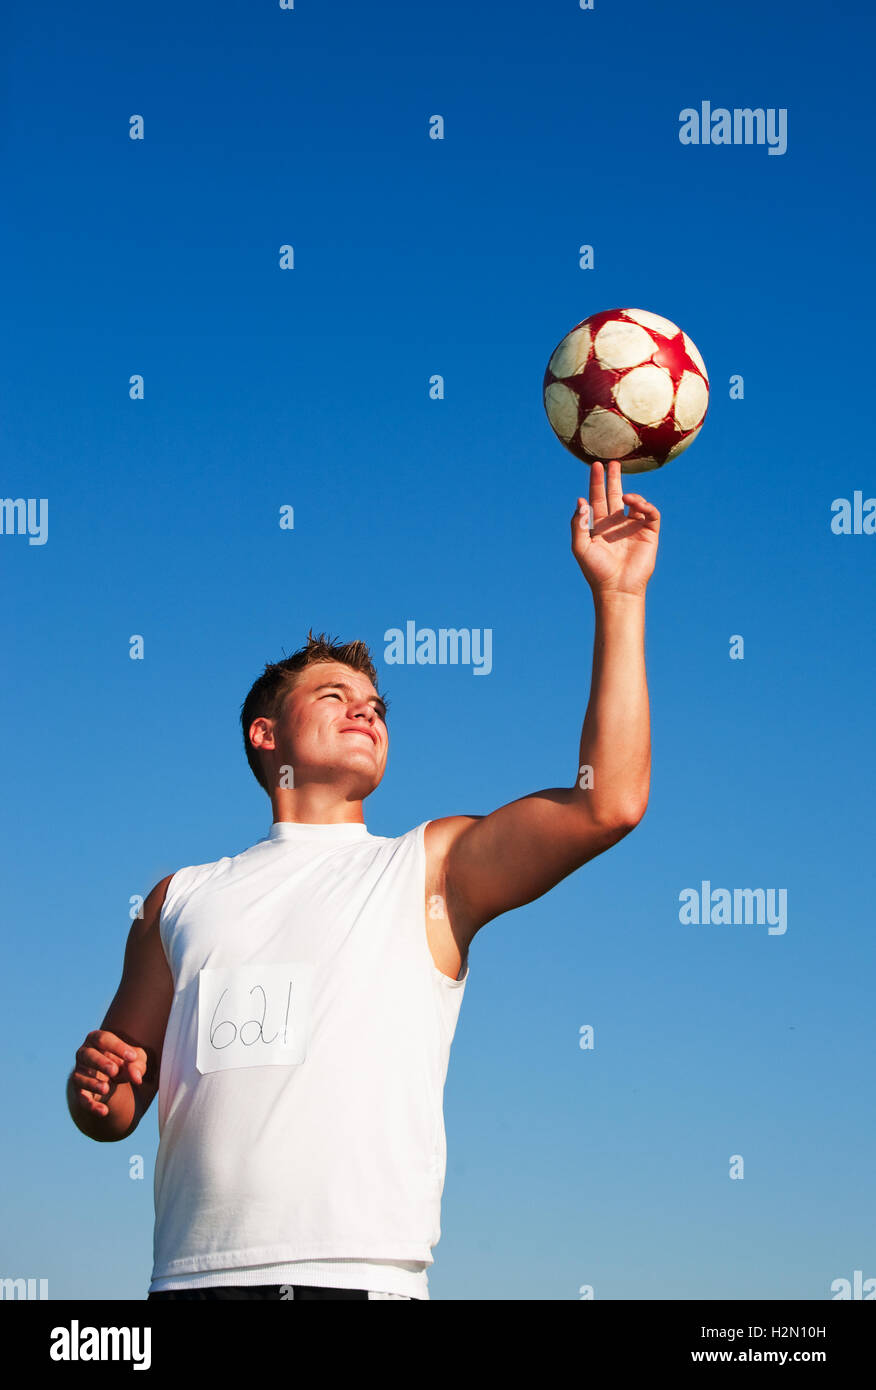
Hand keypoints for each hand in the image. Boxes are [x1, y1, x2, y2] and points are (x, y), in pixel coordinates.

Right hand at [72, 1029, 146, 1118]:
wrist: (110, 1079)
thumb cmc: (123, 1062)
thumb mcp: (135, 1060)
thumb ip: (137, 1065)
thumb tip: (137, 1077)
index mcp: (96, 1039)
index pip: (104, 1039)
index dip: (117, 1047)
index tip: (132, 1057)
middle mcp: (84, 1054)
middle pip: (88, 1055)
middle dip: (100, 1062)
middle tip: (114, 1071)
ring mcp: (79, 1072)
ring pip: (80, 1077)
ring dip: (92, 1083)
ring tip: (106, 1088)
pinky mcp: (78, 1091)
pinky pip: (81, 1098)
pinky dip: (91, 1106)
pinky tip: (104, 1111)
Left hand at [571, 459, 659, 597]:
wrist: (617, 587)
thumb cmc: (596, 570)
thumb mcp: (580, 546)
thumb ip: (578, 523)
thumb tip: (581, 501)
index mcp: (600, 525)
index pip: (597, 498)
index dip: (596, 482)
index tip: (596, 466)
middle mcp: (616, 524)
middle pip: (615, 495)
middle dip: (614, 479)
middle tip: (613, 463)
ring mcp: (633, 527)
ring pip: (635, 503)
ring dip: (631, 496)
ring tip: (627, 498)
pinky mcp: (649, 533)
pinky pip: (650, 513)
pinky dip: (645, 505)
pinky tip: (636, 504)